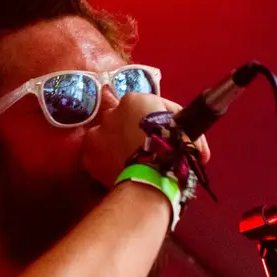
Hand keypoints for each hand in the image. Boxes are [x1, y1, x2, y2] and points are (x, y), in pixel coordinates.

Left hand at [81, 94, 211, 186]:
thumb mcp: (183, 125)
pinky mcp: (89, 157)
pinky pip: (97, 157)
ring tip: (130, 161)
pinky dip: (106, 163)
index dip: (151, 119)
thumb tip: (187, 121)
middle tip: (145, 147)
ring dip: (117, 146)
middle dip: (131, 130)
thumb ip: (176, 120)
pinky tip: (118, 170)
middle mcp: (110, 112)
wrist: (155, 176)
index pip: (142, 105)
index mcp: (133, 100)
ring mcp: (96, 134)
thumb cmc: (173, 148)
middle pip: (121, 119)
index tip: (160, 133)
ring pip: (105, 137)